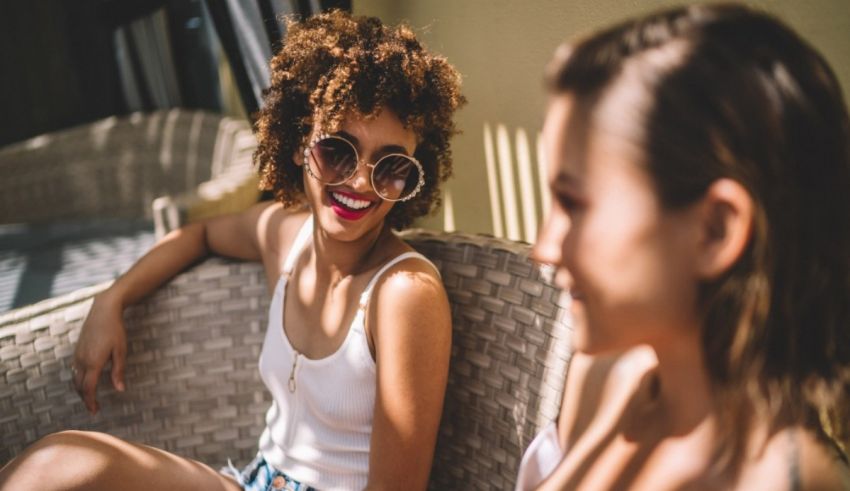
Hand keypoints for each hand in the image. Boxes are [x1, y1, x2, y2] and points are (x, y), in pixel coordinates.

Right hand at [72, 291, 126, 413]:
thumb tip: (120, 389)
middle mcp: (82, 360)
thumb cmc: (115, 330)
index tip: (95, 411)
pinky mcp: (76, 350)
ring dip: (81, 391)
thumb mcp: (121, 351)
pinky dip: (78, 380)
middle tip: (94, 409)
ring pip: (75, 379)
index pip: (89, 388)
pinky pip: (74, 370)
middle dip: (86, 399)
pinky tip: (86, 382)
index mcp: (93, 362)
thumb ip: (118, 371)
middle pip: (79, 387)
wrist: (103, 311)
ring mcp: (77, 355)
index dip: (91, 402)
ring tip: (90, 398)